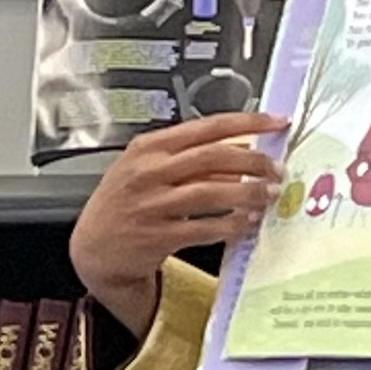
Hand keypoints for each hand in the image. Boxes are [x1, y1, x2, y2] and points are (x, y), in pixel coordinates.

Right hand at [69, 113, 286, 338]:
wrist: (94, 247)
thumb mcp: (147, 170)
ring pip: (213, 191)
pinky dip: (232, 225)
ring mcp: (153, 204)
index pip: (207, 126)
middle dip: (254, 161)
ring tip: (269, 196)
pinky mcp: (158, 235)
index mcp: (149, 147)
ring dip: (248, 193)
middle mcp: (150, 171)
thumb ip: (189, 159)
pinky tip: (247, 223)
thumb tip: (241, 154)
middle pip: (214, 156)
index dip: (248, 122)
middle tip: (277, 169)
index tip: (277, 122)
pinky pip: (206, 227)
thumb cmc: (125, 203)